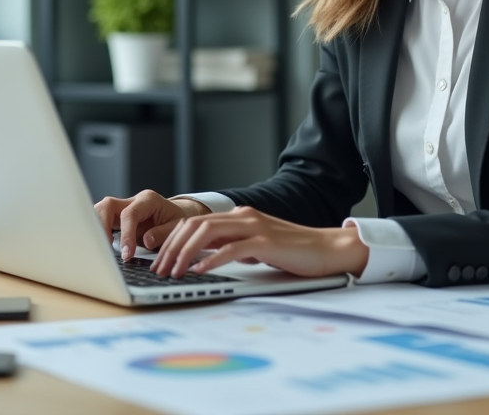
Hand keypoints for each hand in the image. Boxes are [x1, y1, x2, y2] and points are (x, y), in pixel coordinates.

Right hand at [93, 190, 210, 259]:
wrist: (178, 214)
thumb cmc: (177, 220)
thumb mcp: (177, 226)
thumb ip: (163, 233)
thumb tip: (146, 241)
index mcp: (148, 200)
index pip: (129, 214)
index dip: (126, 235)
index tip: (127, 253)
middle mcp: (133, 201)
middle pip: (108, 205)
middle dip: (102, 225)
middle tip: (105, 247)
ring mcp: (123, 207)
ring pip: (101, 210)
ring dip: (97, 227)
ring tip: (100, 247)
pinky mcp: (118, 217)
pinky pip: (102, 219)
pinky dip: (98, 231)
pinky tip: (100, 245)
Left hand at [149, 206, 368, 278]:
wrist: (328, 249)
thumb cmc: (294, 252)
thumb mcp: (256, 248)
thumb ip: (233, 247)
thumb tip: (205, 259)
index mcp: (239, 217)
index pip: (195, 222)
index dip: (173, 240)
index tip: (160, 260)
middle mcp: (244, 216)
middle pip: (195, 225)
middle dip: (172, 248)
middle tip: (160, 270)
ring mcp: (255, 227)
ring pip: (207, 232)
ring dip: (185, 253)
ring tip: (174, 272)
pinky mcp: (266, 242)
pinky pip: (232, 248)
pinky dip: (212, 259)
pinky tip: (200, 271)